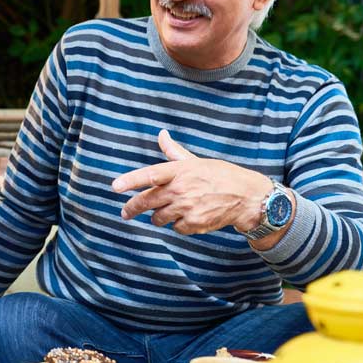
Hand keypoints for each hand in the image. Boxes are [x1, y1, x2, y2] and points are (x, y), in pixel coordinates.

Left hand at [111, 130, 270, 234]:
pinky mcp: (194, 223)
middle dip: (132, 208)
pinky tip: (189, 216)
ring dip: (159, 216)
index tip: (115, 187)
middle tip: (125, 212)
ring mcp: (187, 207)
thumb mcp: (196, 160)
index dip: (131, 181)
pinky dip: (178, 224)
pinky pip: (175, 228)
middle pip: (147, 201)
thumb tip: (161, 134)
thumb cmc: (219, 175)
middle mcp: (181, 189)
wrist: (246, 197)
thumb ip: (174, 151)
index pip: (150, 175)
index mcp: (180, 170)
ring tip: (170, 210)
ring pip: (159, 218)